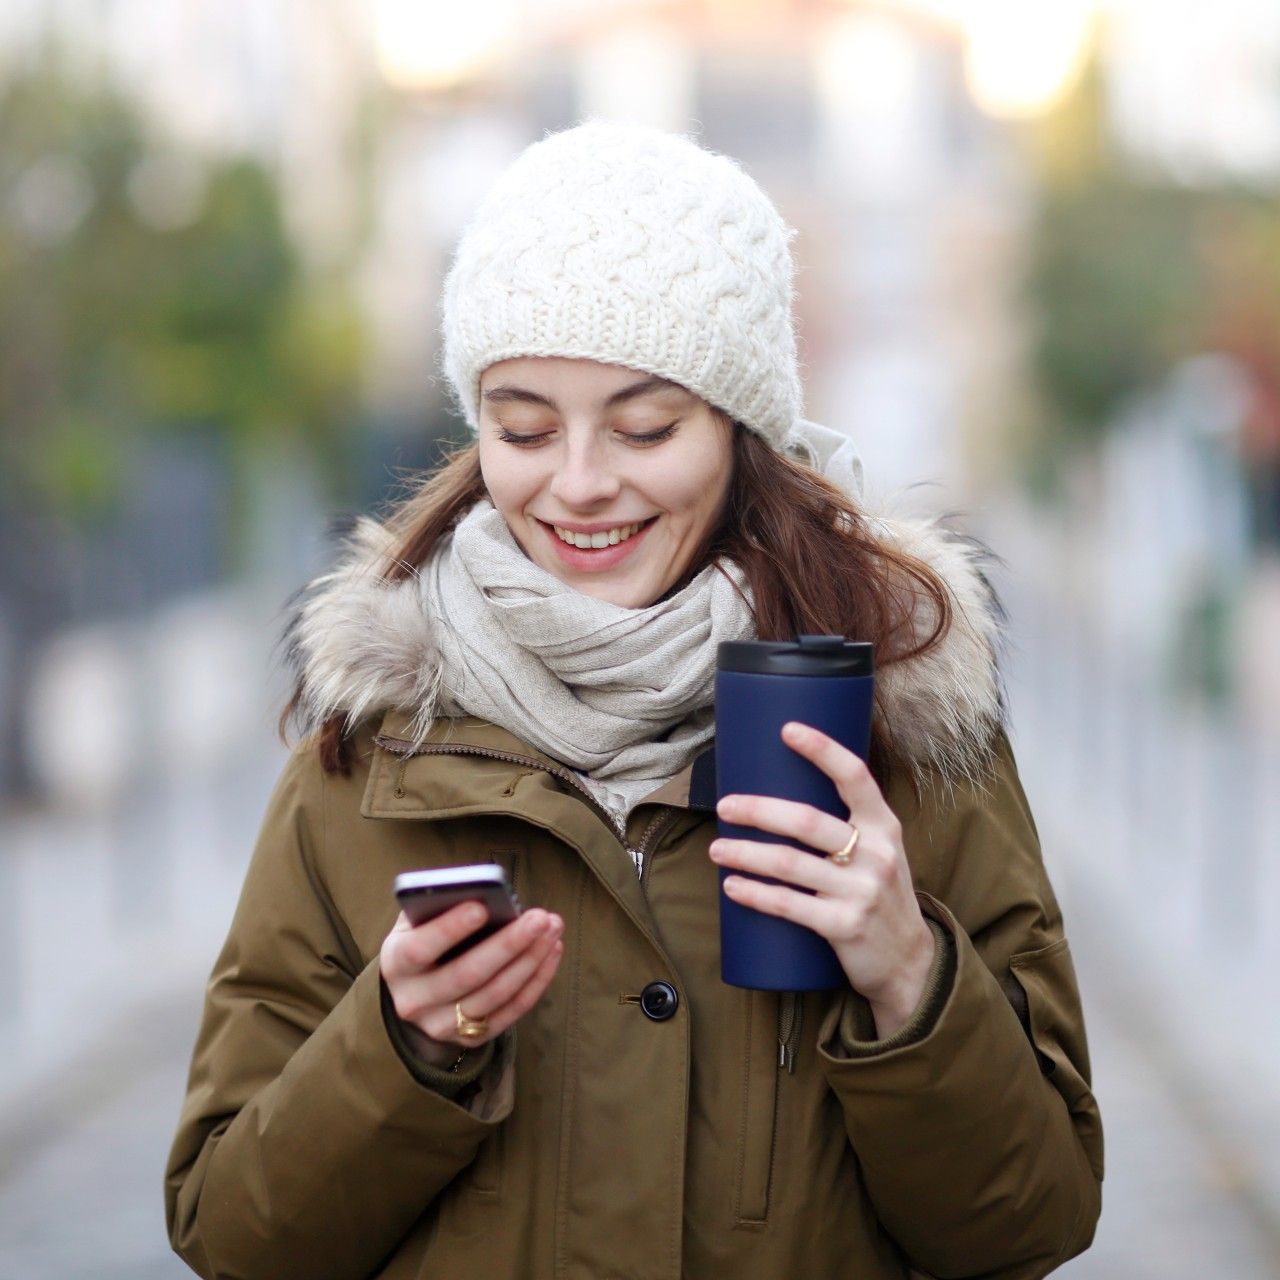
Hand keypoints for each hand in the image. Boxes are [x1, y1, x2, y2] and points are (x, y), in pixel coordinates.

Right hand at [380, 902, 563, 1067]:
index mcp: (396, 964)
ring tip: (553, 929)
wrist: (416, 990)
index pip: (420, 949)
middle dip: (508, 944)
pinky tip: (552, 951)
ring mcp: (441, 1025)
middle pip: (467, 975)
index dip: (450, 929)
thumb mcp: (419, 920)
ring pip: (495, 995)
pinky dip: (537, 980)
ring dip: (530, 960)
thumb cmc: (425, 938)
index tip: (482, 907)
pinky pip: (512, 1011)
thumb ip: (442, 905)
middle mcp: (414, 1001)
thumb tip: (484, 892)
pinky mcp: (470, 1038)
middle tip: (539, 917)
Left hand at [709, 721, 934, 1037]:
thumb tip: (783, 791)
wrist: (910, 963)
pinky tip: (732, 886)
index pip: (855, 776)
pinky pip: (789, 904)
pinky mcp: (845, 927)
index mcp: (884, 826)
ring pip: (790, 863)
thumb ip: (846, 824)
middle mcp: (876, 854)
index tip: (788, 729)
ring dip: (745, 853)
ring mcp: (862, 892)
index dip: (822, 750)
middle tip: (725, 806)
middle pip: (807, 820)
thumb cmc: (879, 894)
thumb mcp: (878, 852)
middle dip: (758, 810)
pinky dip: (755, 894)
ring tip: (717, 849)